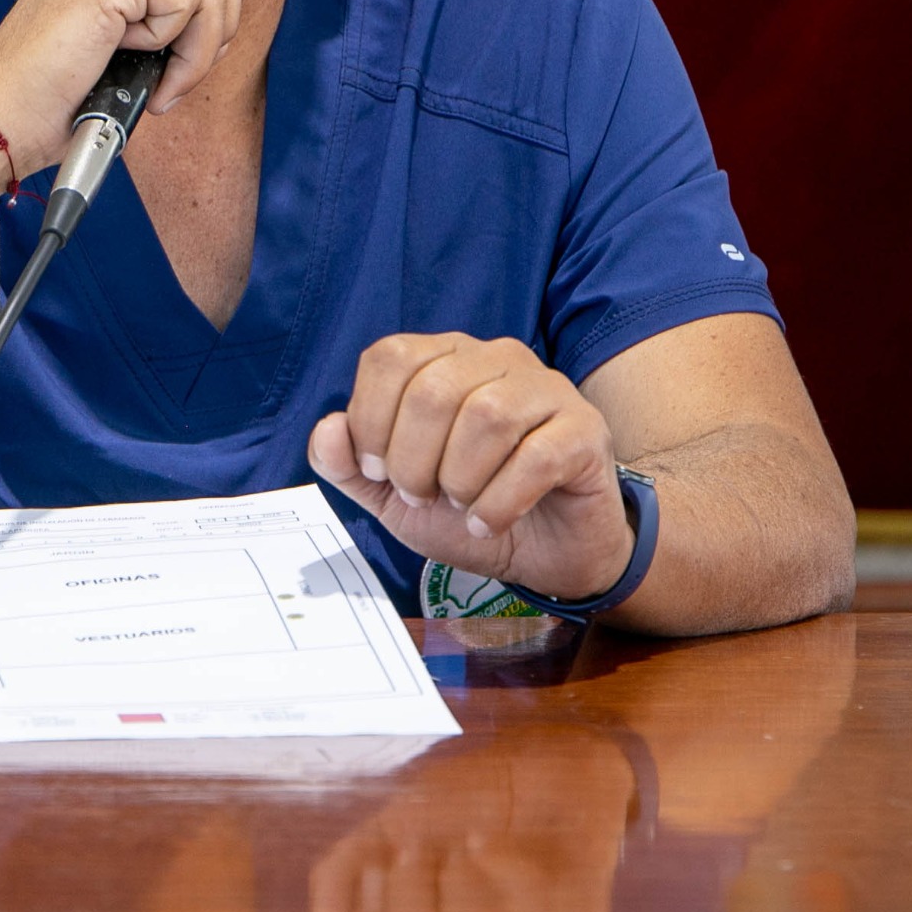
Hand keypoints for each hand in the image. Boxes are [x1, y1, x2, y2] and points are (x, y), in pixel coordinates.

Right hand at [0, 0, 241, 171]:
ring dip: (206, 43)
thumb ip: (158, 1)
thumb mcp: (117, 31)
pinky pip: (193, 0)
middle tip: (193, 60)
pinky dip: (186, 55)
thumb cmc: (53, 91)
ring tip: (168, 80)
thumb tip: (224, 6)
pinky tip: (149, 80)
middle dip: (225, 8)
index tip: (199, 27)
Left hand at [307, 333, 638, 605]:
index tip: (379, 473)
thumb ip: (349, 466)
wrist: (544, 554)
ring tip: (462, 506)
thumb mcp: (392, 497)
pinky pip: (535, 456)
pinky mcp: (585, 430)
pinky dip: (499, 503)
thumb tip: (326, 429)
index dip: (370, 420)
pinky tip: (489, 522)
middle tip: (423, 496)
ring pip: (485, 416)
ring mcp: (546, 389)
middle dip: (412, 462)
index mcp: (445, 360)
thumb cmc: (469, 510)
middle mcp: (496, 358)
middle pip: (432, 391)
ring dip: (460, 481)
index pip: (390, 357)